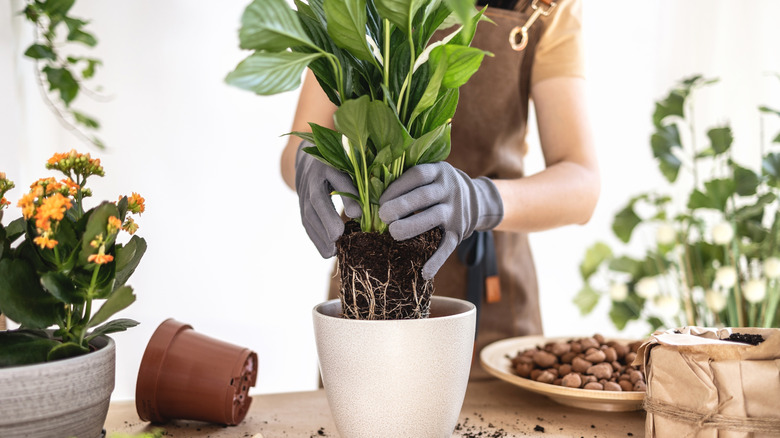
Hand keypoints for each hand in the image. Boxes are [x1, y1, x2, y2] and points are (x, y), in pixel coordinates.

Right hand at [295, 141, 360, 257]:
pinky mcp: (301, 203)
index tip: (357, 214)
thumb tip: (370, 210)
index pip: (338, 177)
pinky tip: (326, 252)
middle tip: (338, 237)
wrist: (310, 157)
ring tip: (332, 252)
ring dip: (320, 235)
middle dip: (327, 219)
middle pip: (318, 198)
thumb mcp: (352, 165)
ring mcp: (304, 191)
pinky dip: (316, 238)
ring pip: (308, 213)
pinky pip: (306, 222)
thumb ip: (361, 182)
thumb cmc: (341, 163)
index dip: (346, 195)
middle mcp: (313, 176)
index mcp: (329, 163)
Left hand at [378, 162, 502, 279]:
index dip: (396, 187)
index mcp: (438, 171)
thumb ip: (408, 180)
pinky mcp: (459, 231)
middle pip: (424, 196)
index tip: (380, 200)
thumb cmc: (437, 186)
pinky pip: (448, 246)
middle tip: (383, 216)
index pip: (417, 175)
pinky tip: (424, 273)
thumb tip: (371, 194)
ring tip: (393, 233)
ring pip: (434, 218)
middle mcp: (449, 189)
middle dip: (401, 206)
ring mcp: (456, 210)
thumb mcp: (430, 175)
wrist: (475, 199)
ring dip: (412, 226)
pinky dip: (437, 260)